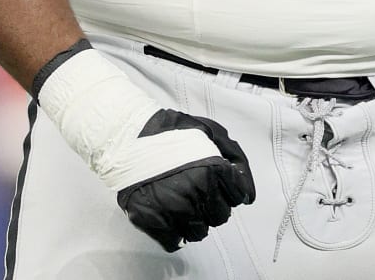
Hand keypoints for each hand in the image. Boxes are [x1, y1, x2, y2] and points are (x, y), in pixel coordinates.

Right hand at [36, 44, 256, 251]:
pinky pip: (174, 242)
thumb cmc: (169, 132)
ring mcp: (173, 209)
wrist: (126, 136)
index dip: (228, 190)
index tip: (216, 184)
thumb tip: (249, 195)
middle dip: (213, 206)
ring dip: (195, 221)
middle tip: (197, 192)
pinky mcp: (151, 221)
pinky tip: (170, 217)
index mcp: (212, 169)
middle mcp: (195, 192)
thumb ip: (236, 159)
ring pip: (199, 233)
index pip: (236, 197)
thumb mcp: (211, 132)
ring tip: (182, 203)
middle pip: (220, 217)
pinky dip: (175, 234)